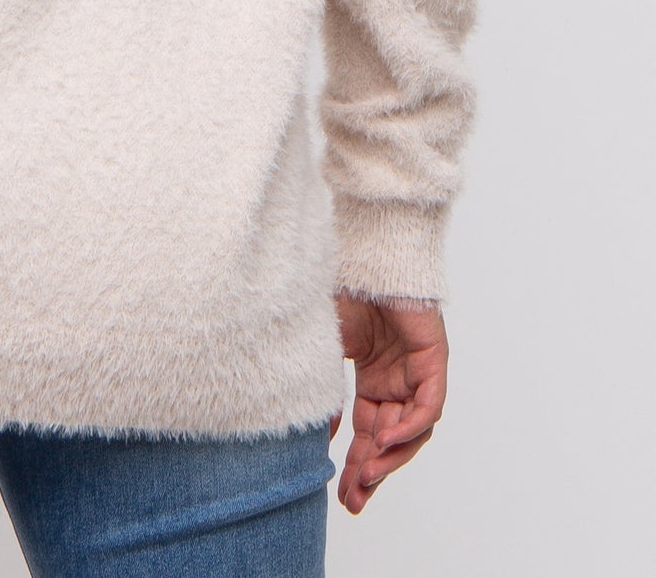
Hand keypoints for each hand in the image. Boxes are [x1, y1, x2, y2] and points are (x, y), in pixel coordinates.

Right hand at [329, 291, 447, 513]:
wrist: (364, 253)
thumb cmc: (342, 290)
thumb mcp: (325, 350)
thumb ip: (324, 391)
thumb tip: (321, 435)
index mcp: (373, 379)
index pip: (369, 432)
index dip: (356, 463)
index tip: (341, 493)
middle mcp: (398, 381)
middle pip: (391, 439)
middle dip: (373, 471)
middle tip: (354, 501)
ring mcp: (417, 372)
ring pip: (413, 431)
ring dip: (391, 457)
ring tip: (367, 476)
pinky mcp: (434, 359)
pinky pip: (428, 407)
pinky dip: (409, 427)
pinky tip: (385, 441)